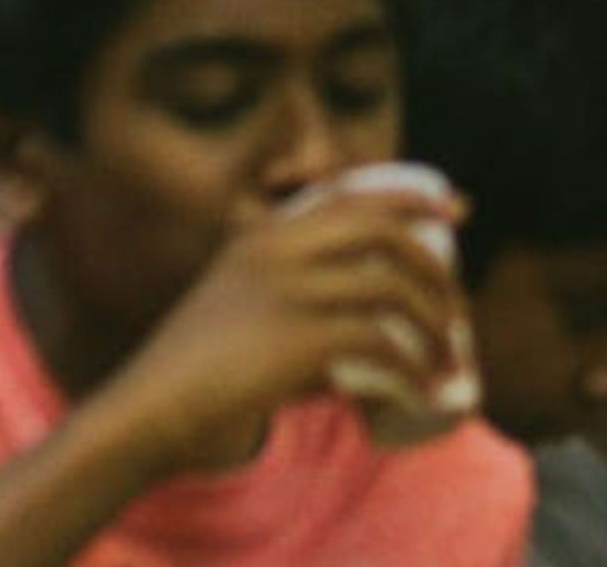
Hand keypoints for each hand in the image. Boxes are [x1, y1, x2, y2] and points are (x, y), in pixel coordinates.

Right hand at [90, 188, 468, 478]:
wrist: (147, 411)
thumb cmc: (197, 375)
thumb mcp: (241, 312)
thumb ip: (294, 313)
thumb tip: (367, 344)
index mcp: (266, 236)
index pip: (355, 194)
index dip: (415, 198)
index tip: (459, 212)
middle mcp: (280, 251)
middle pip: (384, 232)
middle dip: (435, 263)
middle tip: (459, 302)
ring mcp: (289, 291)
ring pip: (390, 287)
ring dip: (434, 324)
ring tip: (449, 357)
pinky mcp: (297, 339)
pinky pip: (378, 344)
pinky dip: (411, 369)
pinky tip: (423, 389)